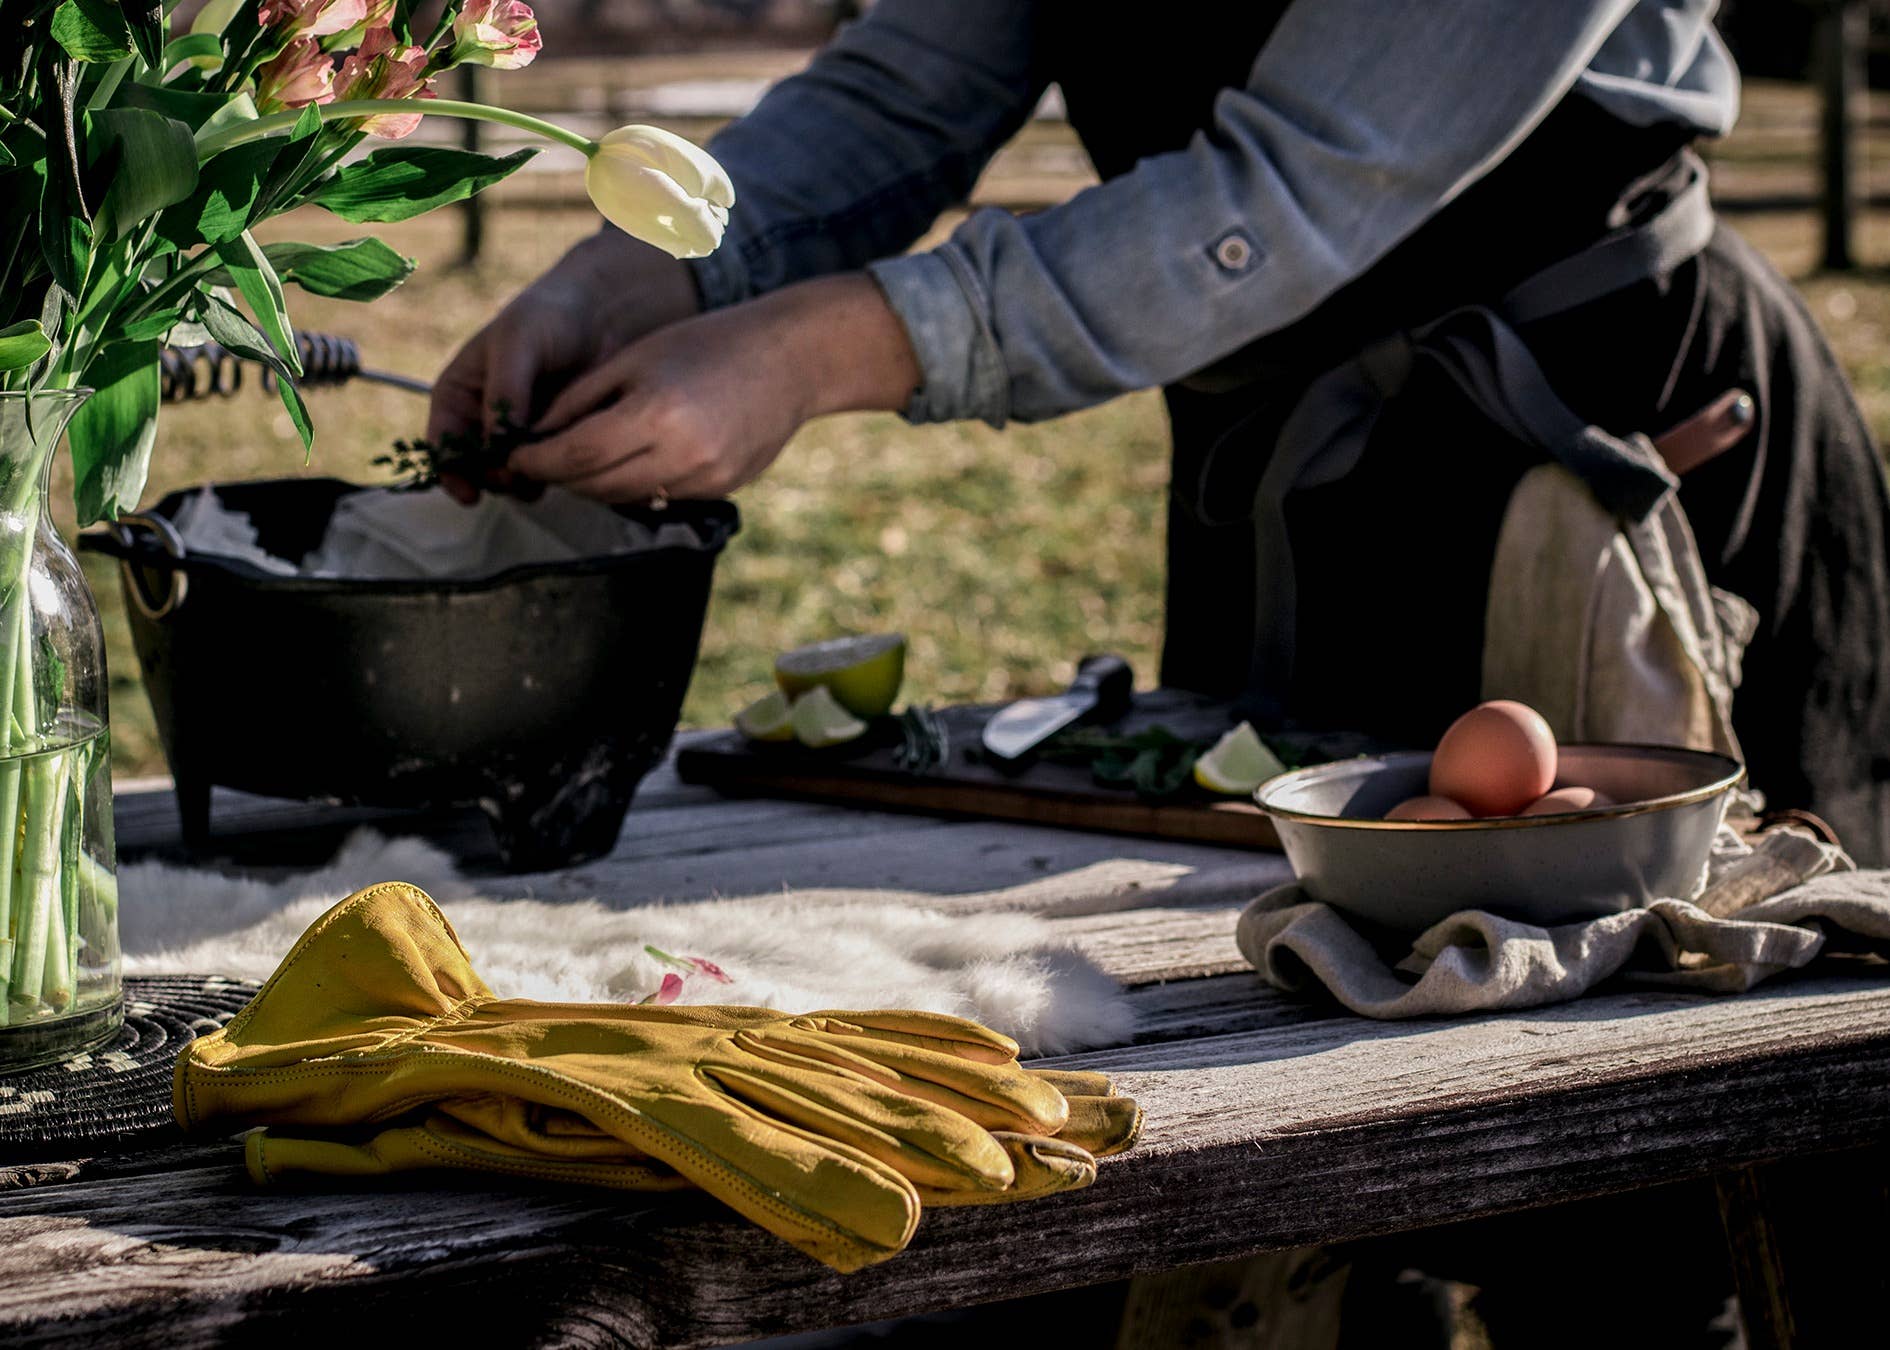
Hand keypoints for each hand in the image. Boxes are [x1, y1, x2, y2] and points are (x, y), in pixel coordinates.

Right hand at [426, 228, 700, 493]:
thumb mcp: (516, 345)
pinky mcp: (552, 441)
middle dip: (494, 479)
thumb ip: (505, 393)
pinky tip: (568, 464)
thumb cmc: (546, 317)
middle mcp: (482, 421)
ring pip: (512, 476)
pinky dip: (553, 473)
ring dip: (525, 481)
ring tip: (546, 470)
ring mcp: (518, 435)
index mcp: (458, 396)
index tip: (470, 493)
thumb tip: (498, 447)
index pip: (442, 445)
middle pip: (476, 469)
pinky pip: (547, 470)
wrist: (598, 314)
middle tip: (518, 478)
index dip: (451, 473)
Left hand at [508, 273, 920, 502]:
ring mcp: (706, 479)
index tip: (512, 454)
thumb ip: (582, 399)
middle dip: (560, 475)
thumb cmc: (705, 344)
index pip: (575, 455)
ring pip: (625, 498)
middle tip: (540, 457)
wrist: (789, 360)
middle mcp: (682, 456)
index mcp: (654, 414)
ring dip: (594, 484)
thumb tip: (533, 437)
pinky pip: (659, 498)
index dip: (536, 459)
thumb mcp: (635, 358)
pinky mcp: (721, 490)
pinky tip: (631, 458)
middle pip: (596, 485)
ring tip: (582, 457)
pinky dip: (634, 483)